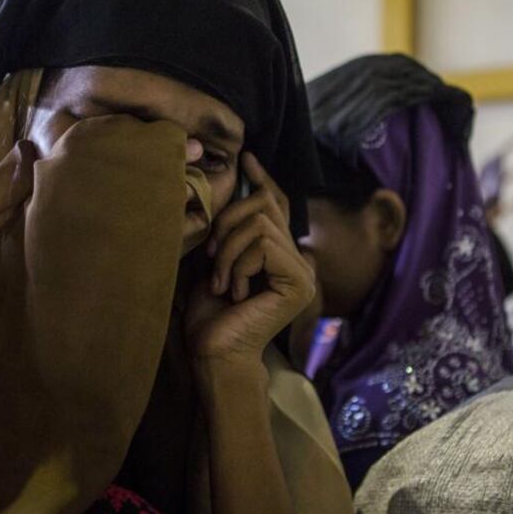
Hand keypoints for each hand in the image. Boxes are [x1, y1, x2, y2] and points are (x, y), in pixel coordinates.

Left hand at [185, 153, 315, 364]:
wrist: (214, 354)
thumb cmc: (209, 316)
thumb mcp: (215, 262)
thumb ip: (229, 232)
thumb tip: (234, 190)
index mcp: (279, 255)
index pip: (277, 205)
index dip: (262, 180)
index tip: (246, 159)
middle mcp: (298, 260)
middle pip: (265, 206)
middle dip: (228, 224)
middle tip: (212, 258)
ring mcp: (302, 271)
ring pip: (261, 223)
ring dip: (229, 249)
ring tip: (222, 282)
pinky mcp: (299, 281)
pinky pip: (263, 242)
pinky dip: (239, 262)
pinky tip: (236, 291)